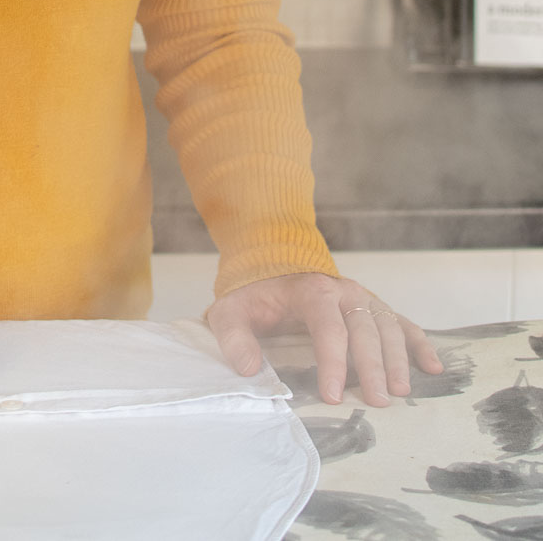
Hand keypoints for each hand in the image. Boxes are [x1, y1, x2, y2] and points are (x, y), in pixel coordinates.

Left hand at [205, 272, 442, 406]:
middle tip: (377, 402)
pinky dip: (420, 343)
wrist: (270, 263)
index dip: (332, 362)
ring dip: (398, 358)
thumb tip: (249, 370)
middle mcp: (343, 290)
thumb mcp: (231, 312)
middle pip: (364, 328)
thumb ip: (234, 338)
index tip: (331, 395)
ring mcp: (362, 297)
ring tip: (401, 392)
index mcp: (311, 290)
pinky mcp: (373, 306)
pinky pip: (402, 322)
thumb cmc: (253, 295)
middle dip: (373, 366)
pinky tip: (433, 367)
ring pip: (388, 325)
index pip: (328, 327)